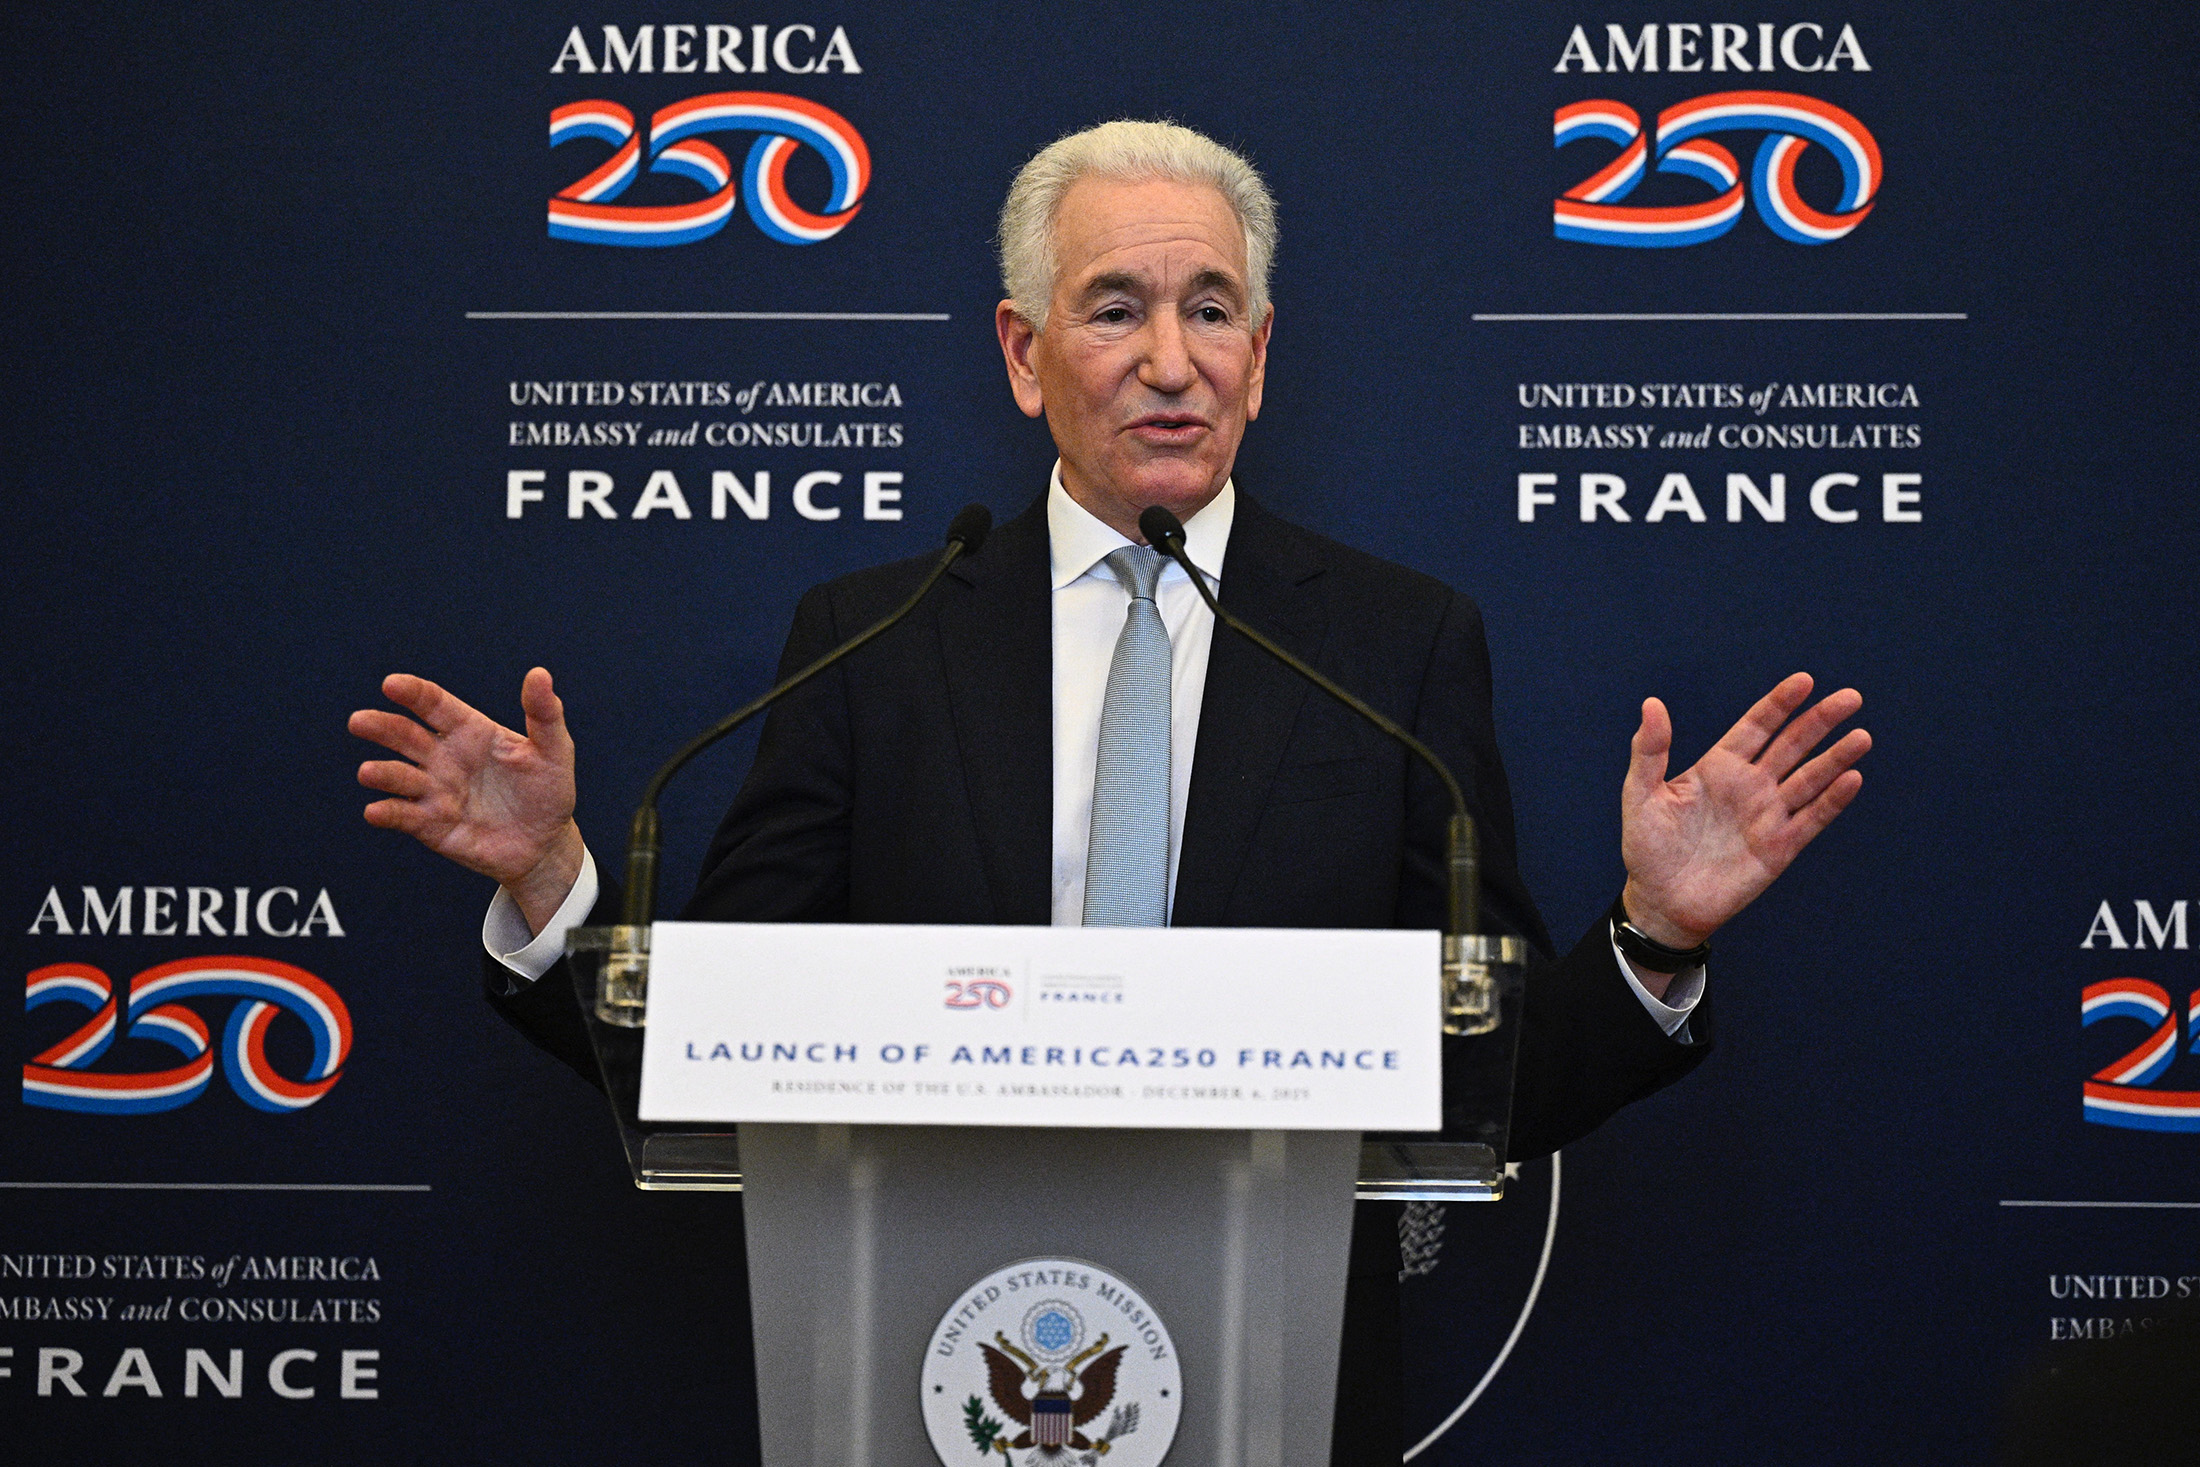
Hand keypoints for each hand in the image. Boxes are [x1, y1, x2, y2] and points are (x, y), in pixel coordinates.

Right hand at [348, 669, 584, 932]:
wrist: (546, 844)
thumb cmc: (548, 791)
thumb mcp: (555, 750)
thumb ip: (544, 713)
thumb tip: (539, 674)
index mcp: (470, 731)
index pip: (435, 705)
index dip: (413, 693)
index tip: (391, 684)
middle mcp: (445, 757)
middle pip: (405, 736)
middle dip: (381, 727)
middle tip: (359, 722)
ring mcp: (435, 791)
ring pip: (398, 776)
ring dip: (382, 773)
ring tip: (369, 772)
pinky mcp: (431, 825)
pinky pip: (403, 816)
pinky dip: (388, 813)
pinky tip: (376, 811)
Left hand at [1619, 672, 1869, 948]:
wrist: (1662, 902)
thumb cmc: (1647, 848)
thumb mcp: (1641, 794)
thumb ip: (1650, 750)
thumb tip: (1652, 703)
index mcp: (1719, 767)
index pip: (1757, 726)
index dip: (1780, 703)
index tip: (1804, 680)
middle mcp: (1750, 785)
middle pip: (1792, 745)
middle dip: (1820, 720)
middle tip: (1851, 697)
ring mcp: (1768, 815)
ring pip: (1810, 778)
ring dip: (1835, 758)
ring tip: (1861, 736)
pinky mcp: (1780, 848)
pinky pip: (1812, 819)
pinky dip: (1832, 799)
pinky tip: (1851, 778)